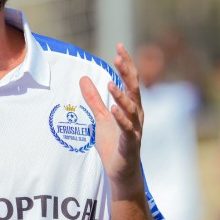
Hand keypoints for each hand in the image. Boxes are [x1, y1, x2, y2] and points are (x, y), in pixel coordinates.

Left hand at [80, 43, 143, 190]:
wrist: (122, 172)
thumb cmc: (114, 144)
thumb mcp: (100, 118)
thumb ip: (93, 99)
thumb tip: (83, 78)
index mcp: (131, 106)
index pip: (130, 80)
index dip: (126, 64)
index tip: (119, 47)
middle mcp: (137, 114)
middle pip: (134, 89)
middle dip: (127, 72)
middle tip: (118, 56)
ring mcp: (135, 128)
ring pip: (131, 108)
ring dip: (121, 96)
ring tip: (109, 84)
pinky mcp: (130, 143)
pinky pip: (127, 129)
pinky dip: (121, 118)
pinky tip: (113, 109)